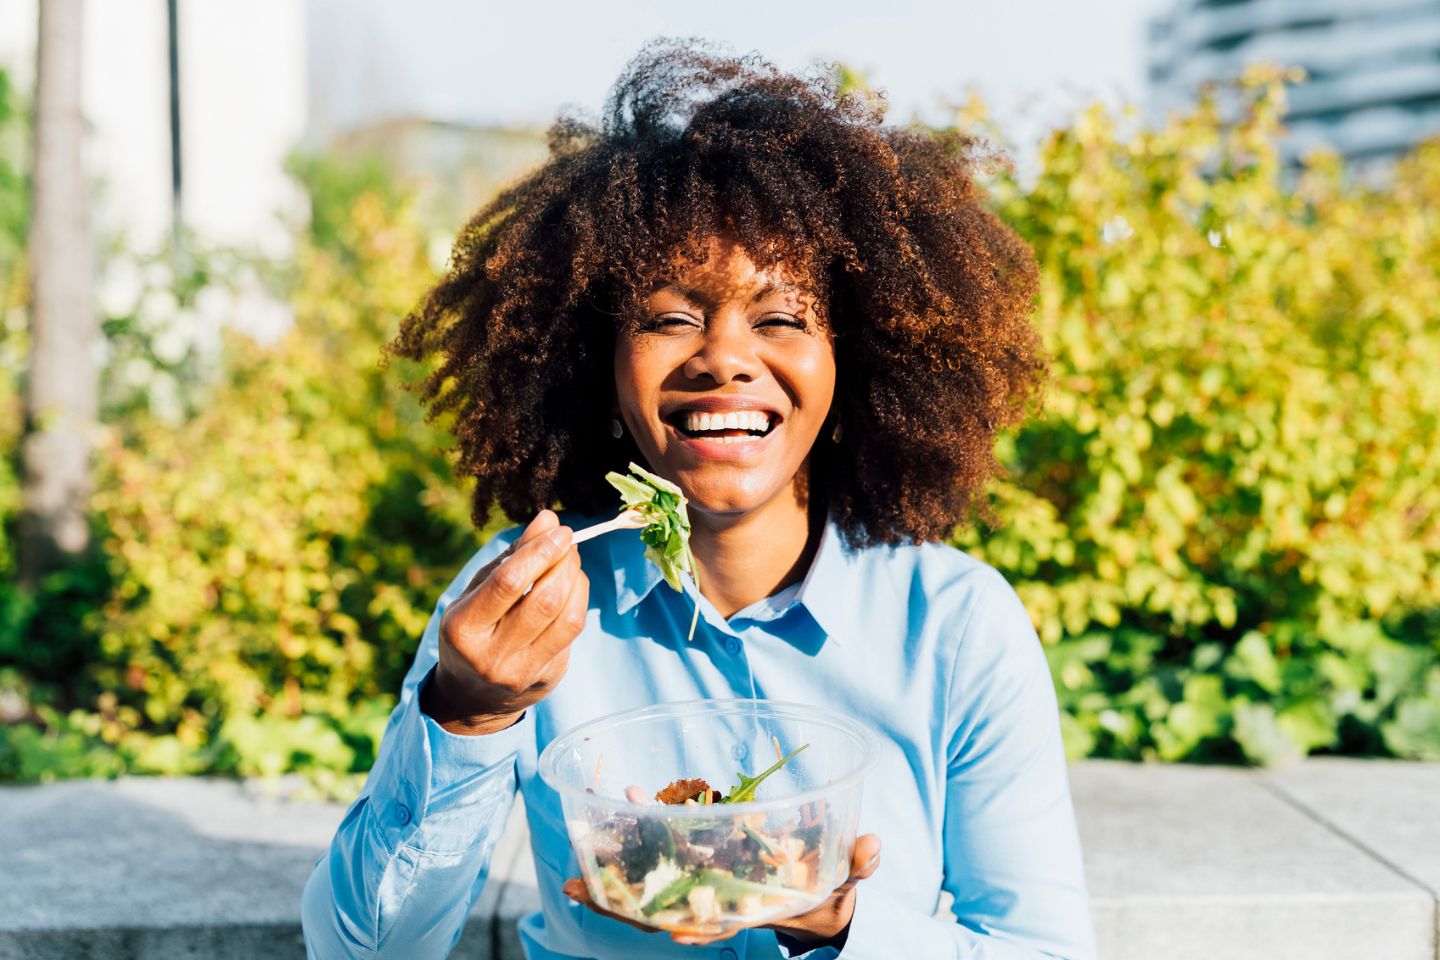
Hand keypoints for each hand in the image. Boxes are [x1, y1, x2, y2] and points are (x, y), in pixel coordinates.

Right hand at [420, 509, 588, 734]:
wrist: (473, 697)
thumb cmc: (473, 631)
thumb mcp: (476, 593)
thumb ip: (510, 557)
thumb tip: (548, 519)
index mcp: (463, 629)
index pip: (508, 583)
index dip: (539, 551)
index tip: (558, 529)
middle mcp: (492, 656)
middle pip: (544, 600)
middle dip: (563, 562)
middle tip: (567, 540)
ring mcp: (523, 672)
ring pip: (567, 619)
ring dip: (577, 580)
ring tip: (571, 561)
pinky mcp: (548, 679)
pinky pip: (572, 633)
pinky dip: (578, 602)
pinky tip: (571, 588)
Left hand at [561, 834, 881, 948]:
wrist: (813, 899)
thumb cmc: (827, 894)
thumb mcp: (844, 882)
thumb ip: (855, 866)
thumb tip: (870, 846)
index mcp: (751, 910)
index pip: (718, 925)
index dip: (696, 928)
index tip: (674, 931)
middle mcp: (718, 904)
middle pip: (663, 911)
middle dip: (624, 904)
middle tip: (579, 889)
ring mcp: (703, 887)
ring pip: (650, 888)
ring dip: (614, 875)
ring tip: (575, 862)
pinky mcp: (699, 865)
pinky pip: (661, 854)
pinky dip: (639, 833)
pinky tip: (622, 803)